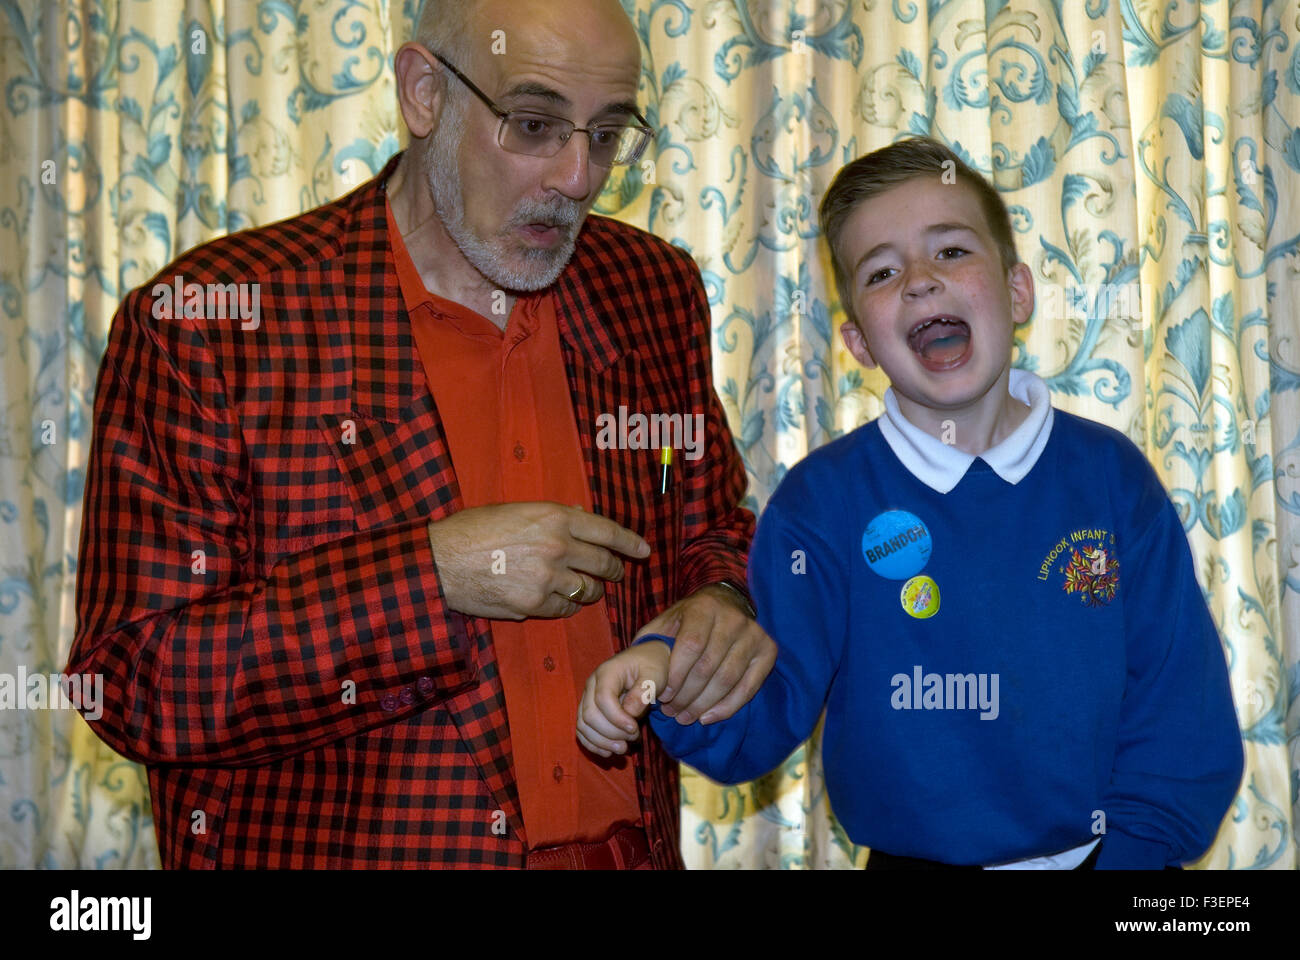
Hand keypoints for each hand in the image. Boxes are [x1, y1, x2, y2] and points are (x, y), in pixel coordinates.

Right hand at [426, 502, 649, 619]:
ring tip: (584, 589)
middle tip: (614, 574)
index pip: (608, 531)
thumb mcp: (517, 510)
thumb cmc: (474, 530)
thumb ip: (553, 516)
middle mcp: (557, 546)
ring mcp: (547, 578)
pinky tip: (557, 601)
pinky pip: (564, 610)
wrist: (441, 561)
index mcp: (555, 517)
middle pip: (604, 564)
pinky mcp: (533, 605)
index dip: (630, 542)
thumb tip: (581, 517)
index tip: (643, 550)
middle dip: (613, 571)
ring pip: (587, 591)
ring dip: (590, 591)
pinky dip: (566, 607)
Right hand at [577, 639, 672, 757]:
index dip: (617, 719)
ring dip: (601, 742)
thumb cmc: (652, 666)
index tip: (635, 729)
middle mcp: (592, 685)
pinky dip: (593, 744)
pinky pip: (582, 730)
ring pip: (583, 725)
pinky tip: (608, 752)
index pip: (603, 699)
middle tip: (633, 739)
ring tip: (623, 749)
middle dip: (611, 733)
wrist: (645, 661)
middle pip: (590, 715)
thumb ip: (643, 691)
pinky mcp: (589, 710)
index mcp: (607, 673)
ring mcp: (588, 698)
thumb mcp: (655, 675)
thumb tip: (630, 713)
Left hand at [634, 584, 775, 724]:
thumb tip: (635, 671)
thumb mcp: (667, 620)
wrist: (727, 602)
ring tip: (685, 717)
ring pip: (727, 679)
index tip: (662, 695)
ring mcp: (753, 634)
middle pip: (708, 667)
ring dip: (704, 705)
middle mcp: (732, 619)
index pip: (690, 646)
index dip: (676, 675)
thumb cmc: (690, 619)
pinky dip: (728, 707)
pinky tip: (708, 717)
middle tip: (671, 712)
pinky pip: (749, 687)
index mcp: (703, 608)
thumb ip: (651, 641)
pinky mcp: (768, 651)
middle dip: (687, 696)